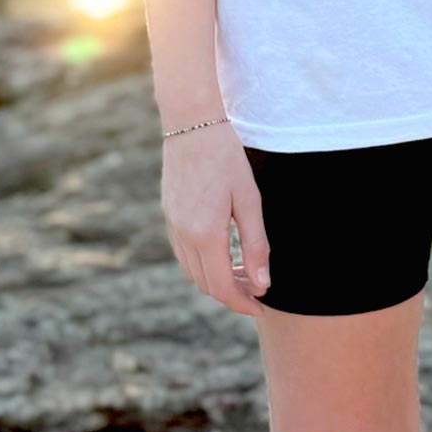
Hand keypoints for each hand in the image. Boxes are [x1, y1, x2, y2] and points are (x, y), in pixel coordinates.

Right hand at [161, 123, 271, 317]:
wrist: (192, 124)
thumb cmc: (226, 158)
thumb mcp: (249, 200)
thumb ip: (257, 244)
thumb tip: (263, 284)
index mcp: (205, 234)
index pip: (223, 287)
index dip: (243, 303)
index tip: (261, 307)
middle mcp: (183, 236)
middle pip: (206, 284)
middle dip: (233, 294)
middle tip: (258, 289)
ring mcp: (172, 226)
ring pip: (192, 272)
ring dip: (217, 280)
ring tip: (244, 273)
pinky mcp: (168, 216)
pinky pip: (184, 254)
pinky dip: (203, 264)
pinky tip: (222, 254)